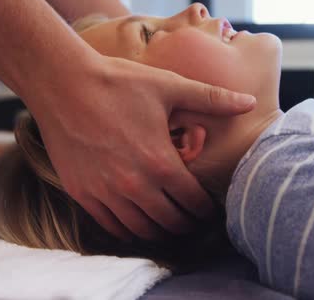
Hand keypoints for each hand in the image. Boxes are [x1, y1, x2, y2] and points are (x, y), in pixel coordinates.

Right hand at [29, 55, 255, 240]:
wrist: (63, 82)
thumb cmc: (118, 82)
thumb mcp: (169, 86)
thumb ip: (212, 99)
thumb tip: (249, 103)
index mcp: (160, 162)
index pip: (192, 201)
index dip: (206, 210)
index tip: (210, 211)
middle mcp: (134, 185)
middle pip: (170, 222)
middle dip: (186, 224)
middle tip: (193, 221)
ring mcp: (105, 192)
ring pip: (141, 230)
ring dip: (160, 231)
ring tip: (169, 225)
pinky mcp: (82, 193)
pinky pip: (110, 225)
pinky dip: (128, 230)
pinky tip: (136, 222)